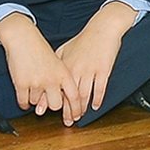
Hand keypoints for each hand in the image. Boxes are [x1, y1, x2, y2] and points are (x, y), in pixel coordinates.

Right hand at [0, 14, 73, 121]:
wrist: (23, 38)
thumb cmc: (40, 48)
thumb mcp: (58, 61)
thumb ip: (63, 78)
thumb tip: (67, 96)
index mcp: (63, 73)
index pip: (74, 96)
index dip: (76, 109)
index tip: (76, 117)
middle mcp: (51, 79)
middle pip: (56, 105)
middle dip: (52, 106)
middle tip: (49, 104)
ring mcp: (36, 83)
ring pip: (38, 104)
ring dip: (36, 100)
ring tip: (35, 90)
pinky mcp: (22, 85)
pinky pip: (24, 102)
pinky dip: (24, 103)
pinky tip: (25, 100)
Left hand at [55, 3, 136, 122]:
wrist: (103, 28)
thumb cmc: (85, 38)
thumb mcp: (65, 48)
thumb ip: (56, 62)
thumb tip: (48, 73)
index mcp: (65, 66)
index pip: (55, 88)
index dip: (50, 102)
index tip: (46, 112)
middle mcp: (76, 70)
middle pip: (70, 96)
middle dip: (68, 111)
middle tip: (67, 121)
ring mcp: (90, 71)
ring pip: (84, 96)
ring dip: (81, 109)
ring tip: (80, 116)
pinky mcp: (103, 70)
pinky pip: (100, 89)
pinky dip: (97, 100)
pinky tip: (95, 106)